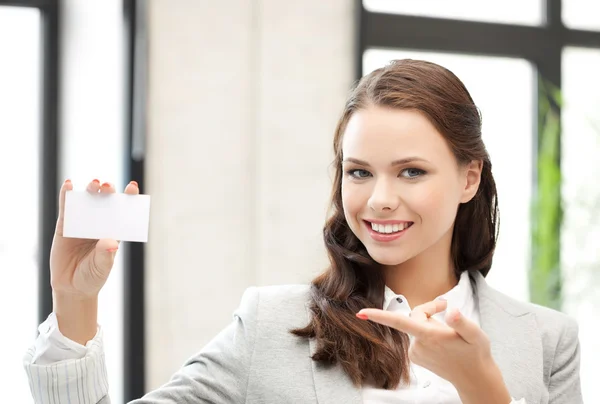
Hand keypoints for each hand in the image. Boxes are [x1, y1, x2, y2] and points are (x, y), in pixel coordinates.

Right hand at [50, 179, 138, 297]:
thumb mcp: (101, 268)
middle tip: (108, 187)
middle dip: (108, 192)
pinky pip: (66, 208)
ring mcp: (83, 222)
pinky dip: (67, 195)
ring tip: (95, 184)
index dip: (129, 197)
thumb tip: (110, 242)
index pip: (124, 211)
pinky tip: (68, 184)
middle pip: (106, 202)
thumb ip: (105, 255)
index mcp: (114, 231)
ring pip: (88, 201)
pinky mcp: (65, 225)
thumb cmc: (92, 276)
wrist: (71, 287)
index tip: (132, 187)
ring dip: (91, 189)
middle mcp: (100, 223)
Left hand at [357, 301, 511, 403]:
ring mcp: (416, 352)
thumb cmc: (476, 353)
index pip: (400, 322)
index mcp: (429, 336)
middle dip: (429, 308)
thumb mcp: (476, 334)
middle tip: (446, 306)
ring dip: (430, 322)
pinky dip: (428, 333)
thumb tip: (451, 311)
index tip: (361, 314)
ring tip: (448, 330)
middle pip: (415, 315)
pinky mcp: (416, 356)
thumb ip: (462, 322)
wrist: (474, 377)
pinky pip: (417, 335)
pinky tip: (442, 341)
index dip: (379, 316)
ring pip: (416, 325)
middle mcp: (418, 345)